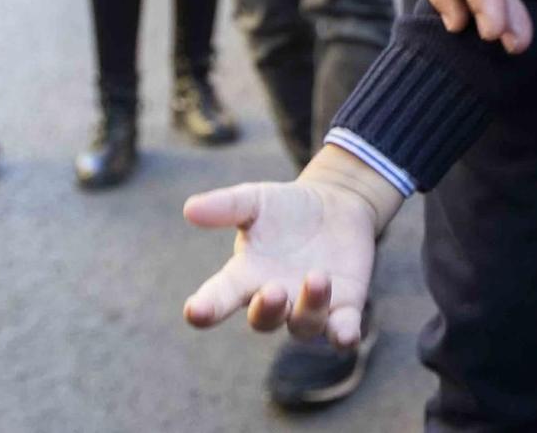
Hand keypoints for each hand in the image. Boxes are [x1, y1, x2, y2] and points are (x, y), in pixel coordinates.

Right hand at [181, 146, 402, 347]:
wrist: (336, 204)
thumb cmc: (286, 208)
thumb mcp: (256, 201)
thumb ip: (226, 206)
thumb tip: (190, 209)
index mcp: (246, 277)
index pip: (220, 297)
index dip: (207, 308)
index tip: (195, 311)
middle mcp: (276, 300)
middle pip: (264, 320)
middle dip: (268, 309)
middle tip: (273, 290)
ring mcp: (309, 307)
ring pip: (304, 325)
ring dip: (310, 308)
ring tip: (316, 277)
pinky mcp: (344, 306)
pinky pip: (342, 332)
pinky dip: (343, 336)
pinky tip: (347, 335)